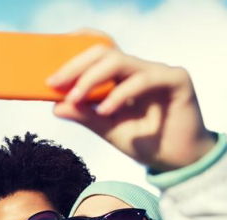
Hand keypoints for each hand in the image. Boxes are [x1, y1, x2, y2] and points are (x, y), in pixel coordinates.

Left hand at [47, 43, 216, 169]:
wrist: (177, 161)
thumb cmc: (143, 141)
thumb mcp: (106, 128)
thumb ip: (83, 115)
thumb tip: (55, 106)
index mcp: (121, 76)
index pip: (97, 52)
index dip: (74, 52)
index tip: (49, 71)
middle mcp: (138, 69)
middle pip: (103, 52)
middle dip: (75, 66)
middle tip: (53, 83)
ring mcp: (157, 71)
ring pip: (119, 61)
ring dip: (91, 79)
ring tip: (75, 98)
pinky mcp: (176, 80)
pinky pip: (144, 79)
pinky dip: (120, 94)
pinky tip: (105, 110)